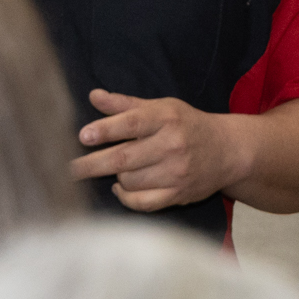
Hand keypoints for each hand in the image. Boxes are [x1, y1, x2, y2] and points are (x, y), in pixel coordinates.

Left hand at [73, 88, 251, 210]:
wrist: (229, 151)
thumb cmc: (187, 125)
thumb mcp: (161, 107)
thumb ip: (125, 104)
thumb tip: (93, 96)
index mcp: (166, 118)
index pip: (130, 123)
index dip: (105, 130)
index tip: (83, 136)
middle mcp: (172, 145)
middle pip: (123, 158)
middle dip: (91, 164)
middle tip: (69, 169)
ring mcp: (176, 172)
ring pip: (129, 180)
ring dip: (115, 176)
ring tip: (115, 168)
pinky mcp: (178, 194)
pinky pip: (142, 202)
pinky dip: (125, 198)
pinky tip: (120, 188)